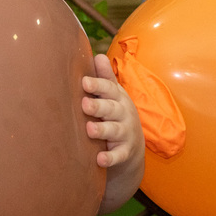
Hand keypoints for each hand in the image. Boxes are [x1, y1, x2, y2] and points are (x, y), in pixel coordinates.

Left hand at [83, 53, 143, 212]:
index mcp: (118, 98)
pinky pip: (119, 155)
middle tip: (84, 104)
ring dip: (103, 130)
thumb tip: (97, 55)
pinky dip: (110, 158)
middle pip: (112, 108)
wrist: (132, 147)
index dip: (98, 85)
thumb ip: (105, 78)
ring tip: (89, 129)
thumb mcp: (114, 96)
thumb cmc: (116, 114)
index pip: (109, 89)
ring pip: (115, 131)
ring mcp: (125, 134)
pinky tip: (99, 159)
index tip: (84, 82)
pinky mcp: (125, 152)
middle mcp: (123, 114)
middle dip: (99, 106)